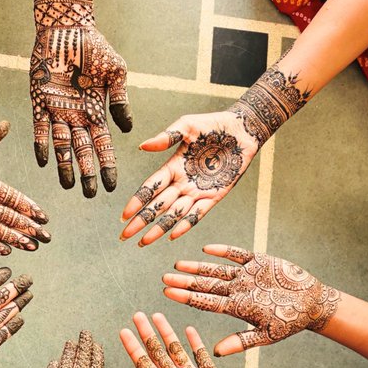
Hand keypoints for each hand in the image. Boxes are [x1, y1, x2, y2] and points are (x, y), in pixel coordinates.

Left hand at [30, 25, 132, 196]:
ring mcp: (58, 111)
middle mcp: (77, 116)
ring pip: (62, 145)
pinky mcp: (39, 102)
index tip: (110, 187)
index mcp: (97, 111)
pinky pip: (40, 128)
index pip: (103, 145)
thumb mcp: (116, 73)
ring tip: (68, 186)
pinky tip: (45, 161)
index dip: (107, 166)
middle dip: (87, 172)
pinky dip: (43, 144)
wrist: (67, 28)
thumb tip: (127, 130)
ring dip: (65, 165)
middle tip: (89, 195)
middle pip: (83, 151)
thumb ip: (120, 101)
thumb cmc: (96, 47)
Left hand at [119, 312, 269, 367]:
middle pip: (157, 354)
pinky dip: (195, 342)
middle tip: (137, 314)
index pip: (145, 367)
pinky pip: (202, 356)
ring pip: (177, 351)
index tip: (123, 331)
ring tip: (157, 315)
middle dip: (147, 334)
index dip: (134, 349)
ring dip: (167, 334)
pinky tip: (188, 329)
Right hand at [120, 111, 256, 245]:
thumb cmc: (214, 124)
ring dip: (159, 228)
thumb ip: (166, 137)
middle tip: (125, 236)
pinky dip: (185, 225)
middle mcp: (183, 182)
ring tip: (144, 242)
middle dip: (141, 221)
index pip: (150, 188)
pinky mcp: (215, 196)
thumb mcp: (187, 126)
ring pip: (174, 214)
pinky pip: (198, 214)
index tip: (123, 215)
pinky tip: (172, 235)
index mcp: (173, 166)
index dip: (136, 202)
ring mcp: (198, 191)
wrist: (243, 129)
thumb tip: (142, 146)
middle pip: (157, 206)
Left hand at [162, 245, 341, 354]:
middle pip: (206, 284)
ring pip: (217, 269)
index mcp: (237, 307)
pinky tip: (207, 249)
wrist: (312, 303)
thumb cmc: (290, 322)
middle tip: (164, 277)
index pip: (205, 302)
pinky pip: (237, 254)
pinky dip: (224, 251)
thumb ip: (241, 341)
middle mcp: (237, 290)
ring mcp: (246, 275)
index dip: (186, 297)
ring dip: (198, 266)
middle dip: (185, 281)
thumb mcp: (267, 335)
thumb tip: (216, 352)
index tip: (166, 293)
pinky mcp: (258, 261)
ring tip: (178, 264)